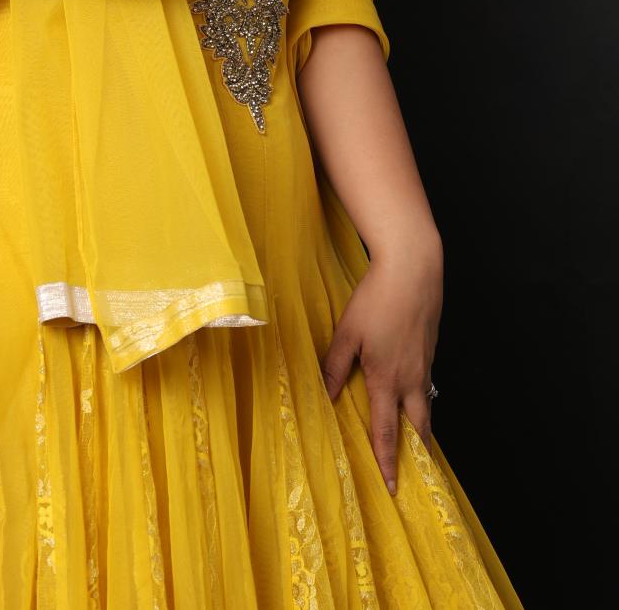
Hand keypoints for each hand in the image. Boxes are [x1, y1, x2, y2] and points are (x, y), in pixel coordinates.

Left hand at [320, 245, 442, 494]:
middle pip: (417, 427)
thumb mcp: (348, 332)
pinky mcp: (431, 350)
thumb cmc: (377, 299)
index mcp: (387, 379)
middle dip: (415, 454)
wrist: (414, 269)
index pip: (386, 431)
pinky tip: (415, 398)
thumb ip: (335, 366)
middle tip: (414, 476)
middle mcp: (411, 379)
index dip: (388, 461)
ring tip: (418, 446)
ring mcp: (425, 365)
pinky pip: (428, 386)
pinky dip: (424, 402)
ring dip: (422, 430)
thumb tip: (324, 396)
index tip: (393, 487)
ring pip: (427, 407)